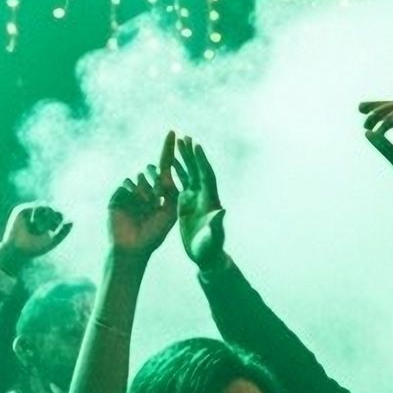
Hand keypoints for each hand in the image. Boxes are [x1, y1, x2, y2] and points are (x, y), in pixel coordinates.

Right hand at [0, 203, 71, 272]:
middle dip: (53, 217)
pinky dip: (36, 215)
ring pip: (45, 206)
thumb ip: (63, 232)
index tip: (54, 230)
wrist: (17, 249)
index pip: (58, 215)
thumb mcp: (52, 241)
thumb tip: (72, 221)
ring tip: (40, 228)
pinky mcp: (21, 210)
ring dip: (45, 217)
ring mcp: (29, 213)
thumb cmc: (34, 248)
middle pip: (52, 209)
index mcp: (47, 223)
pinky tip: (33, 224)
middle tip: (49, 228)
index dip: (59, 219)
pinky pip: (35, 206)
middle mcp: (38, 217)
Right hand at [106, 137, 177, 260]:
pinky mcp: (119, 195)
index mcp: (162, 193)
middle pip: (153, 169)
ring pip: (140, 176)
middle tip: (157, 198)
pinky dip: (133, 192)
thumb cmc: (154, 234)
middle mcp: (147, 189)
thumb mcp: (170, 212)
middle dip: (157, 180)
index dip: (170, 149)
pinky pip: (127, 182)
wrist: (132, 247)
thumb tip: (169, 174)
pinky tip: (133, 205)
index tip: (175, 131)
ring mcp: (132, 192)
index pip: (167, 166)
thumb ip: (171, 192)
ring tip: (146, 207)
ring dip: (145, 190)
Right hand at [171, 133, 226, 269]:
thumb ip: (217, 224)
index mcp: (210, 200)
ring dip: (183, 158)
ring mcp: (195, 198)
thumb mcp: (212, 237)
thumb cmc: (209, 249)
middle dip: (191, 153)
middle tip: (183, 136)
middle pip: (197, 169)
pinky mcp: (187, 203)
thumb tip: (223, 211)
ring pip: (189, 173)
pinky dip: (176, 172)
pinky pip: (181, 183)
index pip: (206, 175)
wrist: (206, 256)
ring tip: (176, 143)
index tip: (196, 144)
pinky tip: (168, 165)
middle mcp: (204, 195)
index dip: (201, 159)